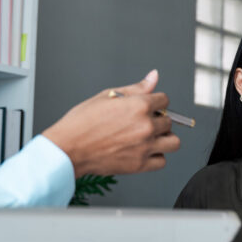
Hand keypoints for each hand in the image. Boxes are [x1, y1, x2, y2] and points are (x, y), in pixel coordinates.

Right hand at [42, 69, 180, 177]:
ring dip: (164, 138)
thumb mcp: (107, 96)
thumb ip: (136, 88)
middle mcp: (146, 126)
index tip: (150, 107)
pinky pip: (162, 161)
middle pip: (169, 121)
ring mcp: (145, 146)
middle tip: (143, 123)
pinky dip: (157, 157)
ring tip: (151, 137)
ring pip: (173, 142)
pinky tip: (145, 151)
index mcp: (139, 106)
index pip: (165, 100)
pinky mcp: (140, 164)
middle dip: (158, 120)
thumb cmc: (81, 123)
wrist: (68, 148)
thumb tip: (153, 77)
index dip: (156, 102)